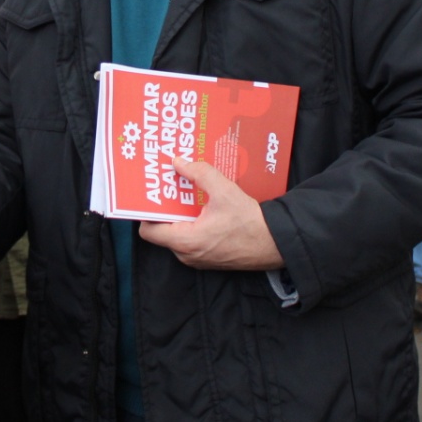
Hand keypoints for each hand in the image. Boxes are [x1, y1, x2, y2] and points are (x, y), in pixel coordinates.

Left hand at [138, 159, 283, 270]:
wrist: (274, 243)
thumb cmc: (249, 222)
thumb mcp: (224, 191)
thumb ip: (199, 173)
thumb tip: (179, 162)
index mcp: (185, 241)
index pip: (148, 231)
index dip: (147, 212)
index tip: (153, 196)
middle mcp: (187, 254)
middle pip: (163, 231)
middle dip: (166, 210)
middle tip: (171, 190)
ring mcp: (198, 259)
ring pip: (178, 236)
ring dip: (181, 217)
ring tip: (188, 197)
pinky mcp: (208, 259)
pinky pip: (191, 241)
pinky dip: (193, 226)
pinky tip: (203, 209)